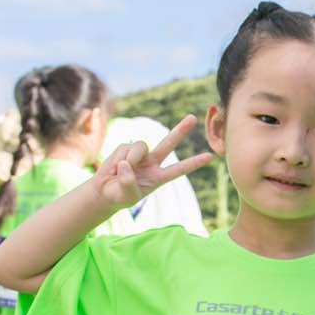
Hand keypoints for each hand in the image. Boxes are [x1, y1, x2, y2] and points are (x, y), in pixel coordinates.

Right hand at [94, 115, 212, 207]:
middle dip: (180, 130)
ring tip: (122, 171)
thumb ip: (128, 182)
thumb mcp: (127, 196)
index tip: (210, 157)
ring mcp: (140, 155)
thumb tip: (127, 164)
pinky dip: (119, 158)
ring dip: (132, 158)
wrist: (104, 191)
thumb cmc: (119, 196)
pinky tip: (115, 167)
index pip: (180, 169)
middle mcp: (152, 163)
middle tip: (193, 117)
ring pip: (141, 146)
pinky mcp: (126, 149)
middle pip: (168, 143)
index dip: (194, 163)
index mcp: (159, 177)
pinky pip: (125, 148)